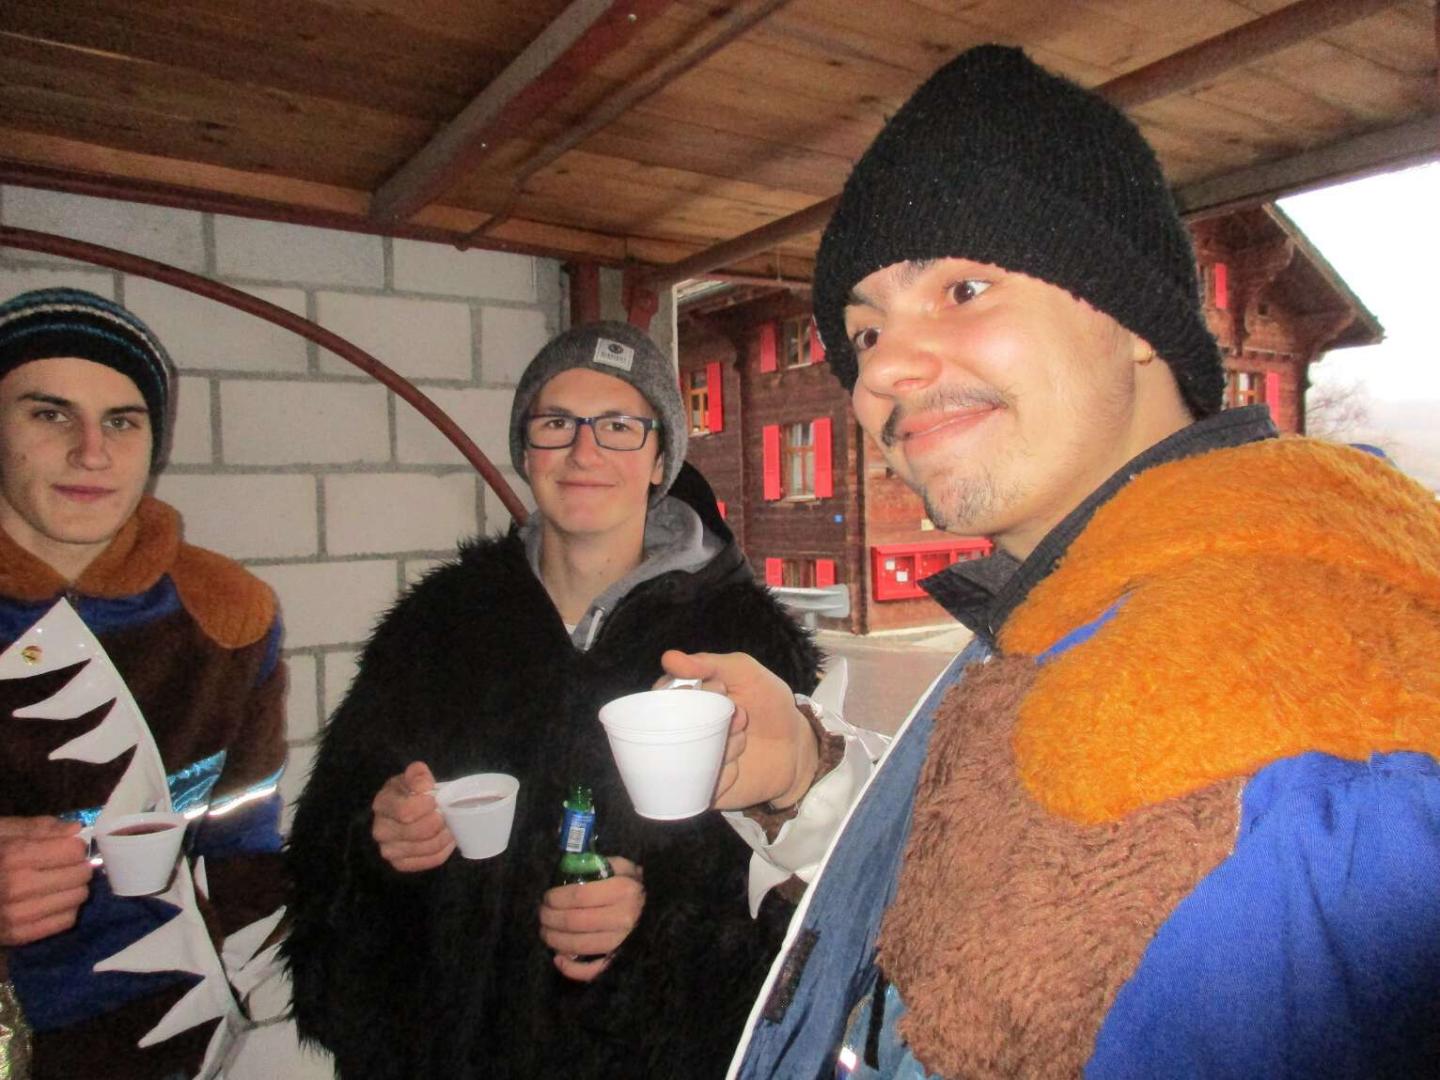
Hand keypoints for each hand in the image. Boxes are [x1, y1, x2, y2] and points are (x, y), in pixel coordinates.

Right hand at [0, 816, 91, 945]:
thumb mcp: (1, 831)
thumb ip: (38, 828)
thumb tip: (75, 829)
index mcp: (13, 856)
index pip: (73, 851)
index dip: (74, 846)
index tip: (66, 847)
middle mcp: (16, 887)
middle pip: (79, 875)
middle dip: (78, 866)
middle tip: (65, 865)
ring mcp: (16, 915)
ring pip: (76, 898)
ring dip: (74, 888)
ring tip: (58, 882)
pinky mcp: (17, 936)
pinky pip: (65, 921)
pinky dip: (65, 909)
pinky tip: (51, 901)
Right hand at [371, 762, 454, 871]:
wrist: (408, 809)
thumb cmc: (412, 792)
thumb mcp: (413, 777)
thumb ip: (417, 774)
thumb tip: (424, 786)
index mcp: (382, 804)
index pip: (405, 810)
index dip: (425, 806)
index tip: (435, 800)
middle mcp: (380, 830)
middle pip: (416, 832)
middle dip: (438, 821)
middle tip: (446, 814)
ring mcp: (389, 850)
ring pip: (426, 848)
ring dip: (444, 836)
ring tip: (450, 825)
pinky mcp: (401, 864)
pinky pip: (429, 861)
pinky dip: (444, 850)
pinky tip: (446, 839)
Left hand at [539, 857, 643, 981]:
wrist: (664, 910)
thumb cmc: (638, 885)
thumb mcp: (624, 866)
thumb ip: (600, 864)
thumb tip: (570, 867)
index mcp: (623, 891)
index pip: (579, 896)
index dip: (557, 898)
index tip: (547, 897)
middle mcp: (623, 918)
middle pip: (574, 922)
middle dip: (550, 918)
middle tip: (542, 914)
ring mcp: (621, 942)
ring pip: (579, 945)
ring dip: (555, 939)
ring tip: (545, 932)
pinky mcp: (620, 959)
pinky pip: (593, 970)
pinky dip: (572, 968)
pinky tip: (559, 959)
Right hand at [659, 650, 818, 811]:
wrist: (796, 748)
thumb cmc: (768, 704)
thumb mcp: (745, 672)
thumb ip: (709, 663)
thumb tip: (669, 658)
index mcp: (685, 701)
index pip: (662, 696)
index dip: (687, 693)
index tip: (721, 689)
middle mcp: (681, 731)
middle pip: (668, 728)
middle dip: (706, 720)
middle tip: (739, 714)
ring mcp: (689, 761)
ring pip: (683, 757)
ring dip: (718, 746)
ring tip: (743, 739)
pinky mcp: (699, 789)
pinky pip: (696, 785)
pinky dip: (721, 772)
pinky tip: (738, 765)